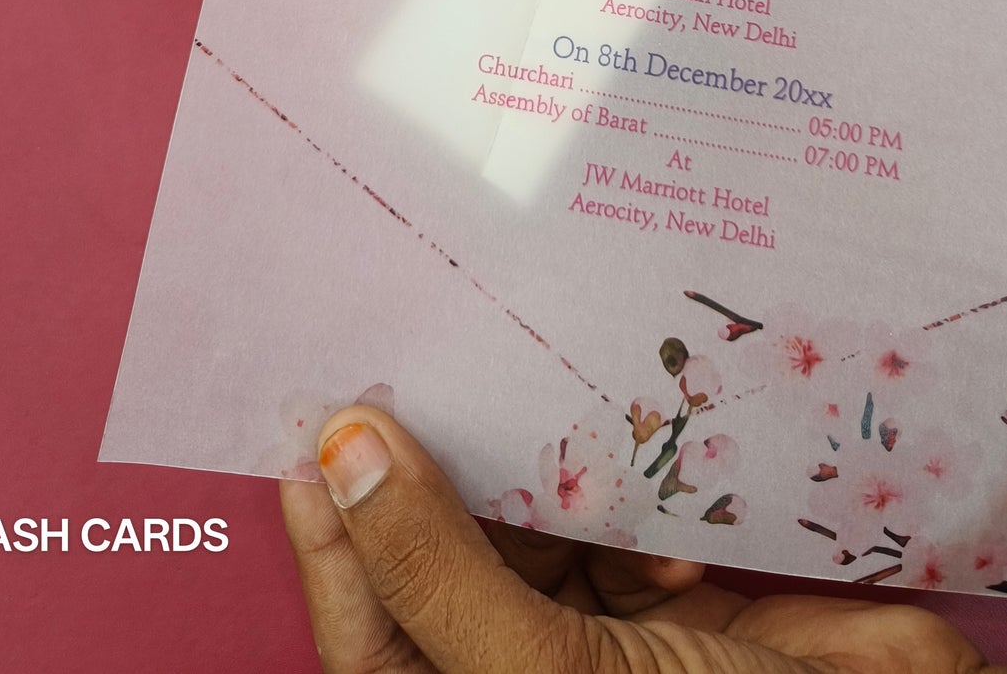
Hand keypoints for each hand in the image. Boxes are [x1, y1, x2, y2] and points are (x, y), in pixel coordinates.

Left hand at [280, 404, 982, 673]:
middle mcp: (521, 669)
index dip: (336, 524)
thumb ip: (435, 569)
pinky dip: (641, 513)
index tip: (320, 411)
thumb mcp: (543, 672)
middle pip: (454, 561)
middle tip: (441, 364)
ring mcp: (606, 647)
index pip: (367, 620)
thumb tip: (340, 450)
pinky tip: (663, 518)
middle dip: (454, 476)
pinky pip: (632, 536)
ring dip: (557, 481)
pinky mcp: (687, 615)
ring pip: (544, 535)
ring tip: (556, 422)